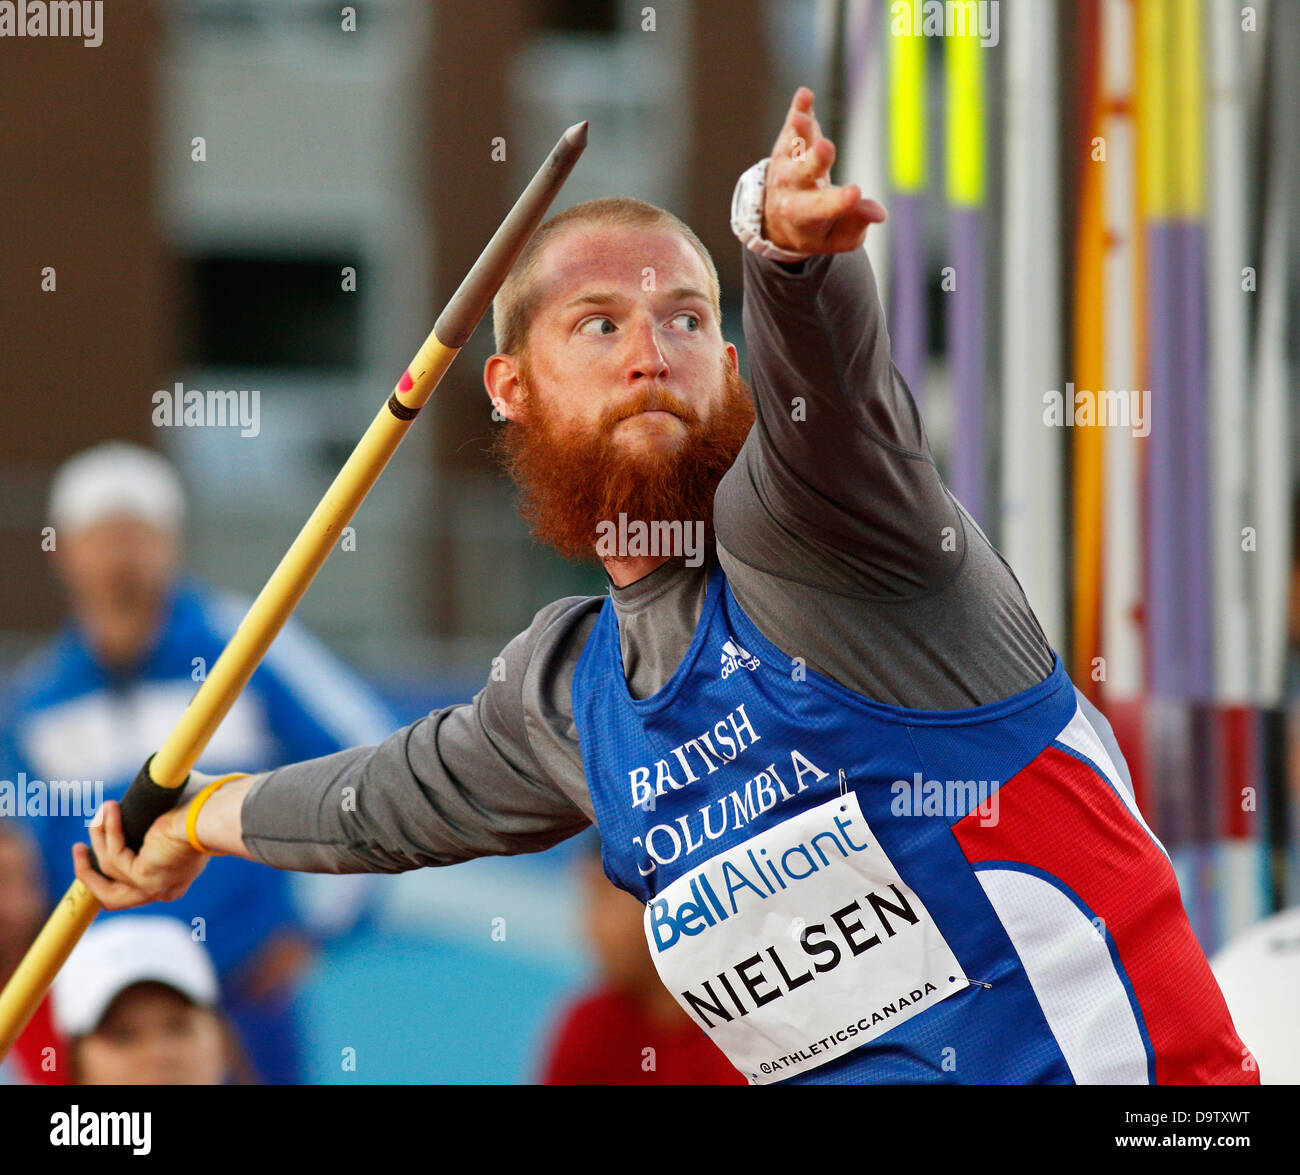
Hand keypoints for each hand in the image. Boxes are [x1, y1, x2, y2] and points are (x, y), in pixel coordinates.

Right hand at [73, 791, 208, 909]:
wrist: (216, 813)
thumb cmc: (208, 806)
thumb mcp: (177, 813)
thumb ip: (160, 811)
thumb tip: (155, 785)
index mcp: (175, 877)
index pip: (136, 888)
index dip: (111, 874)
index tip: (96, 854)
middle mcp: (164, 888)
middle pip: (112, 897)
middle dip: (90, 874)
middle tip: (78, 849)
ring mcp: (153, 887)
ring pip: (107, 873)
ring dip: (98, 840)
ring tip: (98, 813)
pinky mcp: (144, 876)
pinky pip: (114, 855)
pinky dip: (109, 831)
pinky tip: (109, 809)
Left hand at [763, 86, 885, 255]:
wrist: (777, 217)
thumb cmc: (816, 229)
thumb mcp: (837, 238)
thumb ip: (856, 225)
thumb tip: (878, 213)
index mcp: (804, 217)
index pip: (823, 209)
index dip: (839, 202)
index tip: (856, 194)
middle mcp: (791, 190)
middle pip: (803, 174)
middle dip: (816, 160)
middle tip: (825, 148)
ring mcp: (786, 166)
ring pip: (792, 148)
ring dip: (799, 132)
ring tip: (800, 118)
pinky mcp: (787, 145)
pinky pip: (790, 127)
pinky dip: (798, 110)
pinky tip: (804, 95)